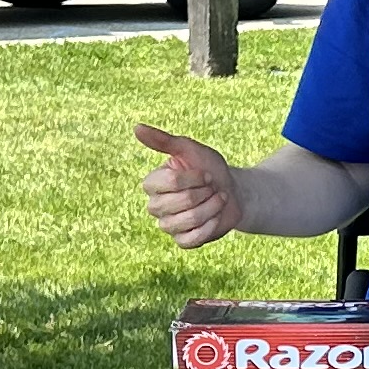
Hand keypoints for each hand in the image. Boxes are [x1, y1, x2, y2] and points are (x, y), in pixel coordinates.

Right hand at [136, 122, 245, 247]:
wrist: (233, 192)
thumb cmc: (209, 168)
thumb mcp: (189, 150)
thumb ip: (163, 141)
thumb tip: (136, 127)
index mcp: (152, 184)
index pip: (171, 182)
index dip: (195, 177)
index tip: (205, 174)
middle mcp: (154, 206)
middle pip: (183, 201)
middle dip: (206, 192)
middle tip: (211, 188)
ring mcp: (167, 226)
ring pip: (191, 220)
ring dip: (212, 207)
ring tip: (216, 200)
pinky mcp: (182, 241)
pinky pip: (193, 238)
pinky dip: (210, 226)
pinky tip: (215, 217)